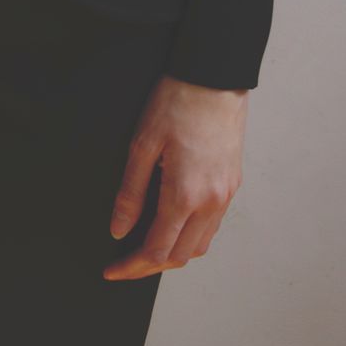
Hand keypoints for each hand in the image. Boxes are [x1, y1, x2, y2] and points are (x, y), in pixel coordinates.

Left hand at [103, 75, 247, 278]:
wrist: (215, 76)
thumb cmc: (177, 102)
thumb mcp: (142, 144)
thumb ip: (131, 192)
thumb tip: (119, 229)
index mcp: (185, 194)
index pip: (158, 250)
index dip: (132, 266)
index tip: (113, 270)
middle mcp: (211, 202)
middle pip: (180, 256)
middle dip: (150, 266)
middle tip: (125, 264)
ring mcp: (226, 195)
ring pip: (200, 245)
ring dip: (173, 254)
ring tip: (146, 248)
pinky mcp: (232, 184)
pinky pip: (212, 226)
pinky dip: (191, 236)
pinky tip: (174, 225)